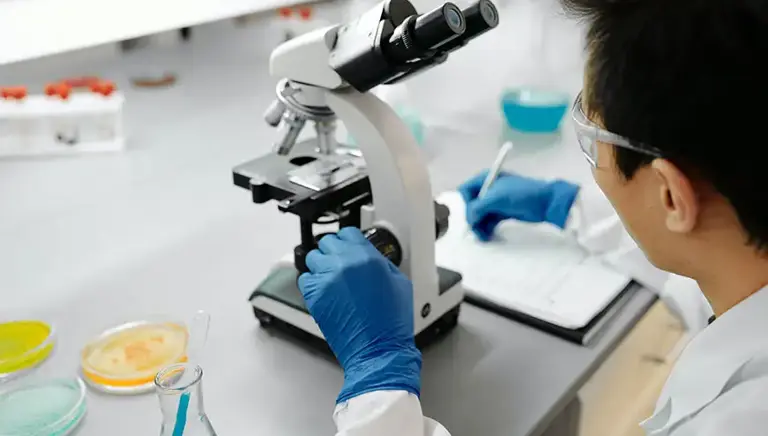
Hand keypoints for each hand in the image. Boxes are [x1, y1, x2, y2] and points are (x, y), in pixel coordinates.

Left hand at [298, 227, 420, 403]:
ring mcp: (326, 280)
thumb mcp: (399, 281)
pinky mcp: (314, 296)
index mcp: (366, 257)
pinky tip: (324, 291)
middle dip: (333, 252)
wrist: (378, 350)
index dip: (348, 241)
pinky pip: (304, 279)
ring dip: (321, 265)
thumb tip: (368, 256)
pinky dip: (312, 283)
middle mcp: (344, 264)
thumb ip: (380, 262)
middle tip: (339, 264)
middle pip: (326, 242)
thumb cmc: (391, 323)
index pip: (347, 233)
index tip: (348, 247)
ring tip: (331, 279)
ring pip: (312, 258)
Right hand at [458, 171, 579, 240]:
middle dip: (473, 218)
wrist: (547, 203)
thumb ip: (478, 207)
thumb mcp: (496, 198)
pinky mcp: (502, 212)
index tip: (473, 214)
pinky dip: (486, 228)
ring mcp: (495, 202)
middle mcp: (489, 189)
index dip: (466, 203)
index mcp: (486, 179)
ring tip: (484, 237)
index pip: (465, 190)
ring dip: (479, 226)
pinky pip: (488, 221)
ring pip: (479, 215)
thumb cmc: (522, 194)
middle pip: (471, 206)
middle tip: (477, 231)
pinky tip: (488, 235)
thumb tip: (469, 220)